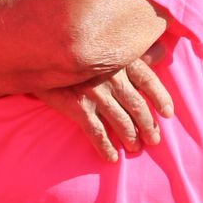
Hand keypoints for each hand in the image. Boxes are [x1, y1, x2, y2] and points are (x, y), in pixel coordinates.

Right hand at [35, 49, 173, 160]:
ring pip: (120, 120)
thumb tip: (163, 49)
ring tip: (135, 148)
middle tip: (153, 140)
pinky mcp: (77, 106)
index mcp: (119, 59)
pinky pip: (96, 131)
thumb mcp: (103, 44)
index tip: (168, 113)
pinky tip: (111, 157)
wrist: (34, 55)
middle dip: (148, 125)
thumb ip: (132, 50)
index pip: (148, 80)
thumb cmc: (72, 50)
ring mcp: (94, 92)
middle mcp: (110, 75)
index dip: (160, 98)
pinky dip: (105, 147)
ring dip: (130, 137)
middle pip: (137, 105)